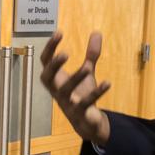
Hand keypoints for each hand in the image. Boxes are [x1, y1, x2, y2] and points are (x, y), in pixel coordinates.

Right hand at [40, 31, 111, 145]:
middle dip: (54, 65)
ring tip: (87, 68)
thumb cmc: (81, 94)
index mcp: (56, 79)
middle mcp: (57, 90)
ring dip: (75, 78)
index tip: (59, 32)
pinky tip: (108, 83)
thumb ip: (91, 54)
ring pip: (65, 91)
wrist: (86, 122)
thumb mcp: (87, 72)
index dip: (50, 48)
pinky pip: (86, 103)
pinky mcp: (79, 113)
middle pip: (47, 77)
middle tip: (65, 53)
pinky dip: (97, 93)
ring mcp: (66, 102)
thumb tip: (97, 32)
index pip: (46, 61)